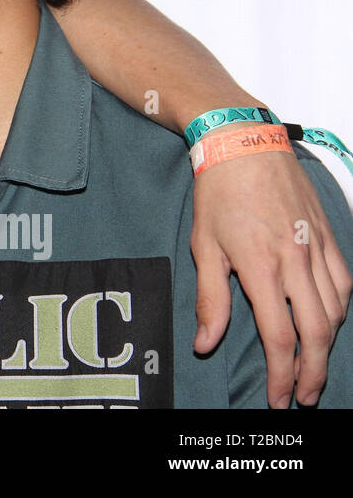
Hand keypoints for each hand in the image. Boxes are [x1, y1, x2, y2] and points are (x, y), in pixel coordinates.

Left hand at [191, 140, 351, 407]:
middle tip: (304, 397)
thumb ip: (210, 298)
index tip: (280, 398)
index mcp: (261, 267)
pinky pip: (345, 283)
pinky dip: (340, 310)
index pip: (279, 337)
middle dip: (312, 373)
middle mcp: (296, 261)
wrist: (244, 144)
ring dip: (328, 346)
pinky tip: (328, 322)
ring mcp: (317, 248)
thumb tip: (206, 344)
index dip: (282, 375)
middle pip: (317, 333)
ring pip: (336, 311)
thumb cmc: (219, 193)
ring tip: (314, 367)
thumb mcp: (204, 245)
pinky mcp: (330, 236)